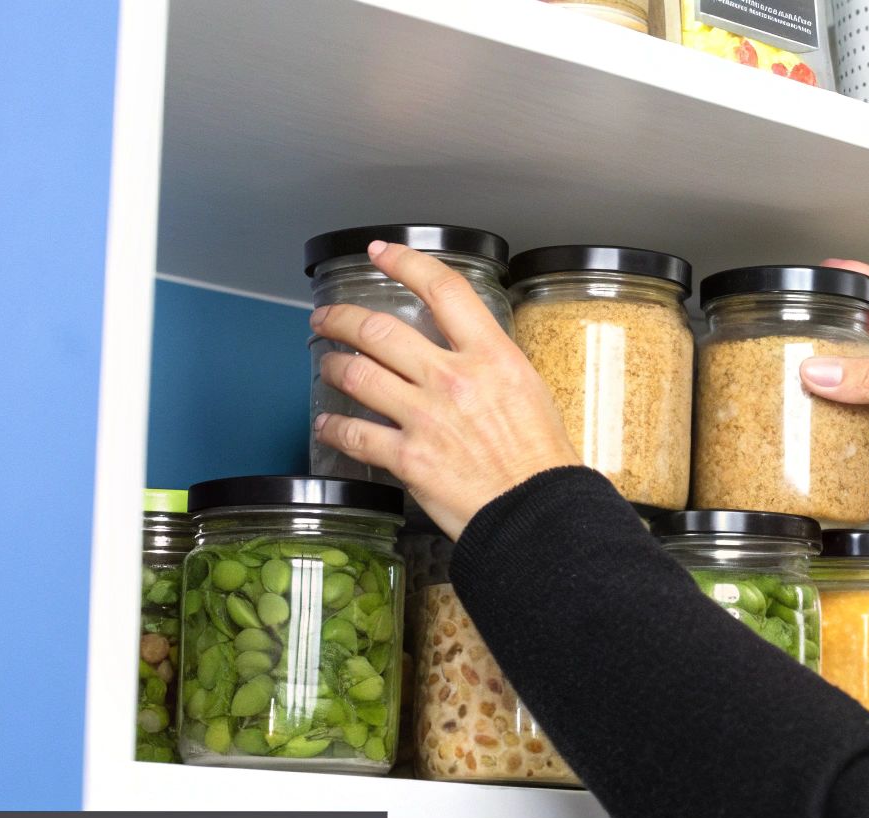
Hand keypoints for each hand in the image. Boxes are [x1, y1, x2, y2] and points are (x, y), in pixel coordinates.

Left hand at [309, 241, 580, 538]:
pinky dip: (334, 426)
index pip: (443, 290)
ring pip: (358, 375)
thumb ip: (490, 366)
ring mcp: (425, 418)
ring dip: (333, 365)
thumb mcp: (529, 391)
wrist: (537, 514)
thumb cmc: (541, 461)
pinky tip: (328, 423)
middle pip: (380, 330)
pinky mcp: (408, 458)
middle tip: (327, 317)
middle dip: (342, 318)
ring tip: (327, 363)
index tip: (382, 253)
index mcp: (491, 357)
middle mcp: (452, 379)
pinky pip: (355, 433)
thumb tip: (465, 357)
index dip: (405, 263)